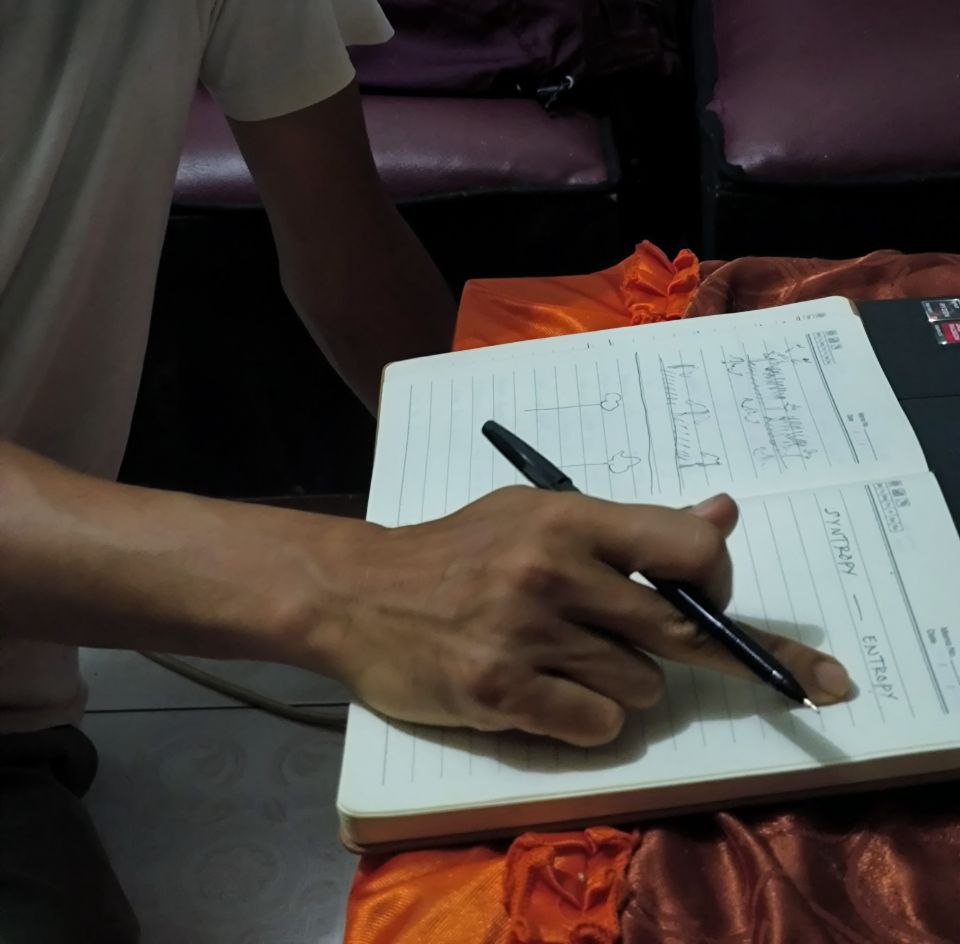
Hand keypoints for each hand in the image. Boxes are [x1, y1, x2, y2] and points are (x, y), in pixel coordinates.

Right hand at [325, 489, 850, 745]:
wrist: (357, 594)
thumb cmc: (458, 552)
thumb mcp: (536, 516)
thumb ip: (630, 527)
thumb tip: (725, 514)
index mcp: (568, 519)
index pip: (691, 548)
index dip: (718, 581)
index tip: (710, 597)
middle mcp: (554, 571)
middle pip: (679, 631)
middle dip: (683, 647)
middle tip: (649, 640)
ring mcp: (527, 635)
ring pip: (642, 687)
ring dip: (621, 683)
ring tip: (566, 659)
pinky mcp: (501, 694)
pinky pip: (598, 726)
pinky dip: (587, 719)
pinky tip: (546, 694)